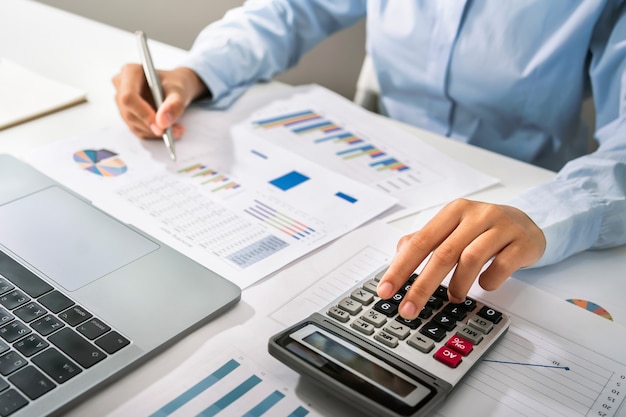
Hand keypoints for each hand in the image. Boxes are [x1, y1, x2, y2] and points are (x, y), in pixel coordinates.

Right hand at [112, 64, 208, 138]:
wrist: (174, 88)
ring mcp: (121, 101)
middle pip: (129, 113)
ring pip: (133, 124)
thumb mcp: (180, 91)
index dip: (143, 114)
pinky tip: (168, 130)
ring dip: (155, 132)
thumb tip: (162, 122)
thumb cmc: (175, 84)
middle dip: (151, 126)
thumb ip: (174, 105)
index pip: (129, 97)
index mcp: (131, 72)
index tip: (160, 127)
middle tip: (171, 131)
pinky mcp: (126, 114)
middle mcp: (121, 85)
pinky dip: (154, 134)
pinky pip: (137, 130)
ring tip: (176, 129)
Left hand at [377, 198, 545, 318]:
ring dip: (458, 285)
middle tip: (408, 309)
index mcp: (453, 212)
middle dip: (422, 286)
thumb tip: (397, 260)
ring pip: (470, 259)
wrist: (527, 224)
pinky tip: (484, 284)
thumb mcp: (453, 229)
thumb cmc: (483, 230)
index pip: (420, 241)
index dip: (400, 268)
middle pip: (442, 253)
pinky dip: (489, 282)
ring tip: (453, 297)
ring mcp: (501, 227)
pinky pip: (501, 267)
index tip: (386, 290)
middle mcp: (476, 215)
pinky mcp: (521, 243)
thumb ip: (424, 241)